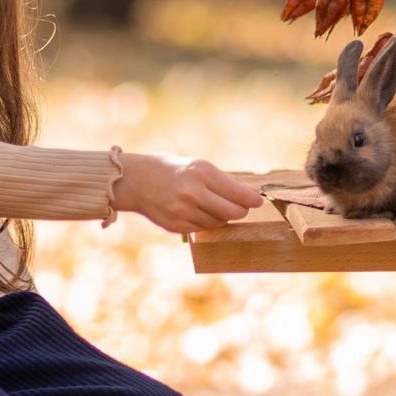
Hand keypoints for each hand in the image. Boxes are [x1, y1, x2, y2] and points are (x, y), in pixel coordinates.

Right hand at [113, 152, 263, 233]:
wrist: (138, 180)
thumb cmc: (174, 170)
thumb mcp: (199, 167)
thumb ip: (225, 182)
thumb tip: (252, 195)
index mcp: (202, 173)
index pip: (238, 193)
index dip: (252, 200)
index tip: (258, 201)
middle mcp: (193, 193)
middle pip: (233, 212)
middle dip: (241, 211)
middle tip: (241, 207)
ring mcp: (184, 211)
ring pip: (219, 222)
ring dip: (222, 216)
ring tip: (212, 205)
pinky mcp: (176, 225)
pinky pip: (203, 229)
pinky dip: (206, 222)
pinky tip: (198, 211)